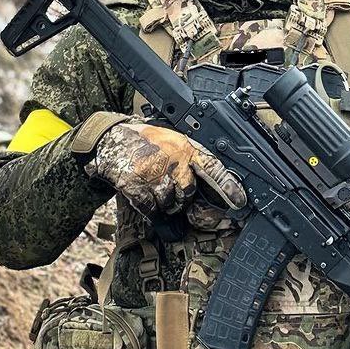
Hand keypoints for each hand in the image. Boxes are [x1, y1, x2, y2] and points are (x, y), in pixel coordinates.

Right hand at [83, 119, 246, 218]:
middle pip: (188, 192)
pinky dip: (149, 207)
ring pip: (170, 203)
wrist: (110, 140)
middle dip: (181, 196)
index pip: (212, 167)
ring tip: (152, 184)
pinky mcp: (136, 186)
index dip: (227, 186)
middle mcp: (171, 159)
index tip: (239, 202)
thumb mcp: (171, 139)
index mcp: (183, 145)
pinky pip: (152, 209)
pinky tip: (142, 192)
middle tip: (168, 186)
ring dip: (163, 202)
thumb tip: (211, 183)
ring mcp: (153, 174)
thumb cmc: (143, 140)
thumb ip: (189, 157)